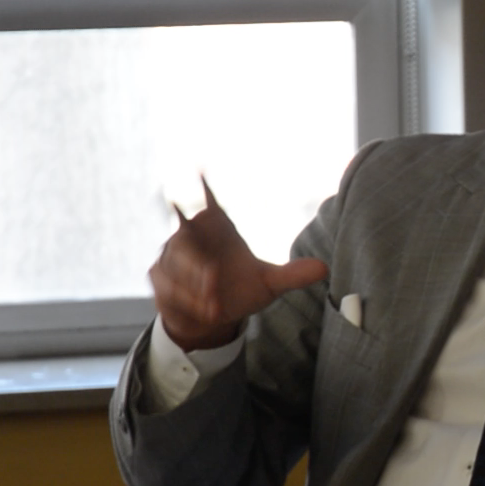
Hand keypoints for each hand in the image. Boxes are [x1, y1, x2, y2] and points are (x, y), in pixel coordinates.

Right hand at [149, 177, 327, 349]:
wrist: (212, 318)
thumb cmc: (240, 290)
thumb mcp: (268, 285)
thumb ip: (291, 275)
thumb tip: (324, 268)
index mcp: (218, 227)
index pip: (210, 201)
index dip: (205, 186)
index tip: (201, 167)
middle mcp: (192, 235)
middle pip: (185, 237)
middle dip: (197, 264)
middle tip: (214, 283)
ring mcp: (172, 255)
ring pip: (173, 264)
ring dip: (191, 286)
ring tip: (212, 305)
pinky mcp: (160, 276)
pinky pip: (165, 283)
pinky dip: (181, 297)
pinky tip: (199, 310)